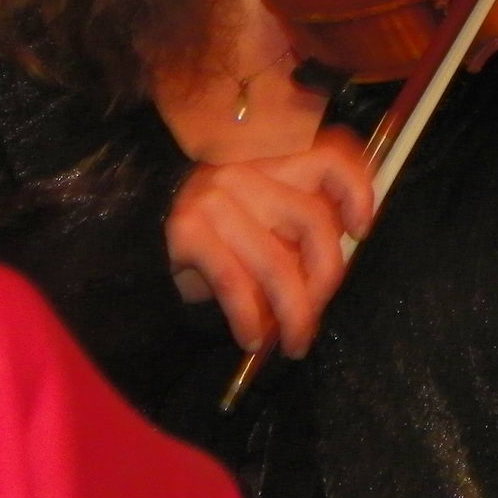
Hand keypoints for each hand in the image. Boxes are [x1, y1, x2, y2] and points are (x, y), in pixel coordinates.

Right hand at [165, 126, 373, 357]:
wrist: (136, 226)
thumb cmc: (217, 227)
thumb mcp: (263, 209)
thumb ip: (301, 218)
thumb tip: (346, 251)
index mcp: (273, 154)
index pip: (330, 157)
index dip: (356, 193)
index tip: (361, 231)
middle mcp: (247, 167)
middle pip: (313, 223)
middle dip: (325, 280)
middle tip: (316, 314)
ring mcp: (215, 195)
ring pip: (278, 263)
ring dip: (293, 314)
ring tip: (294, 342)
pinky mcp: (188, 228)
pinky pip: (235, 283)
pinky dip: (249, 319)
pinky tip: (253, 340)